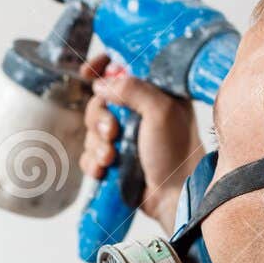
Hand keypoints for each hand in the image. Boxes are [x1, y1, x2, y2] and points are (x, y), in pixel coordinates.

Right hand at [79, 54, 204, 233]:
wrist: (174, 196)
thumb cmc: (176, 152)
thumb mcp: (161, 112)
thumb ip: (133, 90)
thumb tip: (102, 84)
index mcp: (154, 92)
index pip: (123, 67)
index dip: (102, 66)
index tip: (87, 72)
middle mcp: (139, 111)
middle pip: (99, 101)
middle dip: (99, 119)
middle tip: (112, 133)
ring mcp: (126, 135)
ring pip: (92, 130)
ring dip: (96, 145)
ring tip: (111, 159)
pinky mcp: (116, 158)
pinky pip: (90, 153)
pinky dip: (93, 162)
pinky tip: (104, 170)